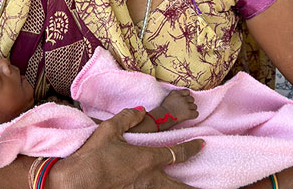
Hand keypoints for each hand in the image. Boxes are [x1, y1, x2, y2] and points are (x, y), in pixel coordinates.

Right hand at [50, 108, 203, 188]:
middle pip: (180, 185)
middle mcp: (150, 177)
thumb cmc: (94, 155)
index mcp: (148, 158)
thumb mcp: (109, 129)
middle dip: (194, 187)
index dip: (192, 147)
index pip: (177, 152)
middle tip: (213, 188)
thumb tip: (140, 111)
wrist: (79, 180)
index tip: (201, 143)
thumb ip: (127, 118)